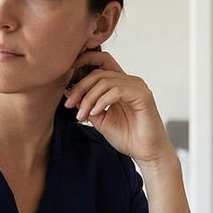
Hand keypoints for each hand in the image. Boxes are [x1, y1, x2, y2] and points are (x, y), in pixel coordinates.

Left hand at [62, 49, 174, 165]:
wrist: (145, 153)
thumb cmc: (128, 137)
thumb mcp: (100, 119)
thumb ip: (87, 104)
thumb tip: (68, 91)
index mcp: (120, 84)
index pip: (102, 61)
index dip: (84, 60)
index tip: (67, 73)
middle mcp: (129, 81)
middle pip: (98, 72)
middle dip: (80, 88)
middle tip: (70, 104)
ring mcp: (137, 86)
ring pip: (105, 81)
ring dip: (89, 98)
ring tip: (82, 115)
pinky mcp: (142, 95)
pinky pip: (116, 91)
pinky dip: (102, 101)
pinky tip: (95, 113)